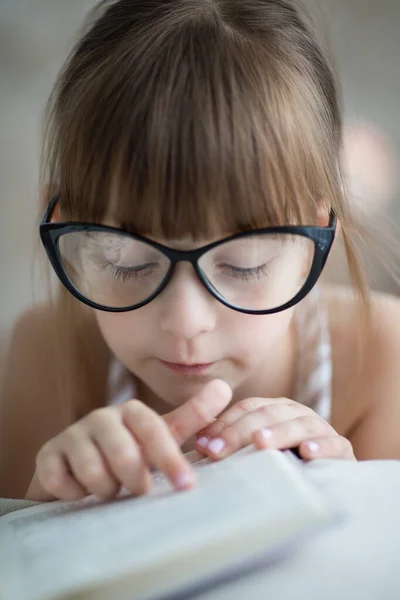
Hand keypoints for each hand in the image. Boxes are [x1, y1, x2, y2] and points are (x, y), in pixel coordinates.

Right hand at [26, 379, 231, 501]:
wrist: (80, 466)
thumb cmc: (130, 451)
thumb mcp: (162, 436)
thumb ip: (192, 416)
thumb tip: (224, 387)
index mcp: (131, 412)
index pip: (154, 430)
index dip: (170, 458)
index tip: (187, 486)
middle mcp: (101, 417)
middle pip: (123, 454)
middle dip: (135, 480)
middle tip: (140, 490)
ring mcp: (72, 435)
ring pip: (93, 472)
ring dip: (106, 489)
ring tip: (110, 488)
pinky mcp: (48, 455)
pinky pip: (63, 481)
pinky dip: (76, 494)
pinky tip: (81, 490)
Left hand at [194, 397, 355, 460]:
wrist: (324, 482)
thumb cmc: (282, 464)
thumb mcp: (256, 451)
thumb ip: (233, 443)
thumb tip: (200, 445)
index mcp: (276, 408)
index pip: (248, 408)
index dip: (225, 424)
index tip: (204, 446)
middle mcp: (297, 413)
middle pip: (269, 414)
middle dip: (241, 432)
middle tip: (220, 450)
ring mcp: (321, 428)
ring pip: (299, 425)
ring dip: (279, 433)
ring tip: (260, 443)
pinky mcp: (342, 449)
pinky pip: (334, 444)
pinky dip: (321, 447)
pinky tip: (307, 454)